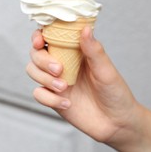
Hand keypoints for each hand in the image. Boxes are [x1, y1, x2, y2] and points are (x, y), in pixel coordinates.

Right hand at [26, 27, 141, 144]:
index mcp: (74, 51)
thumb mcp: (106, 70)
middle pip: (36, 54)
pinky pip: (38, 94)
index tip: (40, 41)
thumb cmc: (116, 93)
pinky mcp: (53, 98)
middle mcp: (62, 63)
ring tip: (64, 87)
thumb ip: (94, 50)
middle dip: (42, 60)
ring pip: (33, 71)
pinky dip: (49, 98)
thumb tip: (86, 28)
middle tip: (59, 70)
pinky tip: (66, 103)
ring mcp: (55, 81)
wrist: (117, 123)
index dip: (38, 36)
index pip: (49, 37)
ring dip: (44, 78)